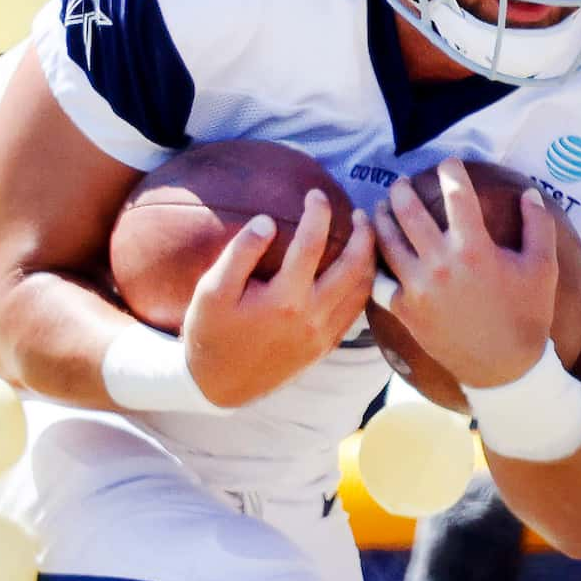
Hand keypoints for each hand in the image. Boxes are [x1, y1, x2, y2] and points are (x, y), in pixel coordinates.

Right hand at [180, 193, 378, 407]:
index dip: (318, 214)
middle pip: (353, 267)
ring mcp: (322, 335)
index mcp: (283, 300)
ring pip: (362, 291)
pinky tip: (358, 272)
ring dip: (369, 259)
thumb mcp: (211, 291)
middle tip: (359, 213)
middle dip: (363, 234)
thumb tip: (268, 221)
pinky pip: (355, 312)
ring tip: (366, 237)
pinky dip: (363, 287)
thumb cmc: (211, 333)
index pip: (312, 245)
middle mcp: (311, 317)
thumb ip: (240, 253)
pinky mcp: (325, 347)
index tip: (316, 195)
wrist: (219, 385)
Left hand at [373, 159, 558, 391]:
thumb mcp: (543, 267)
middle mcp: (440, 263)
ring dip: (382, 219)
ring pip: (387, 242)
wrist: (504, 367)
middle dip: (402, 190)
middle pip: (409, 213)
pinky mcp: (404, 309)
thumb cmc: (527, 315)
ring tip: (381, 207)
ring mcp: (417, 287)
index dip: (450, 172)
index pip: (457, 195)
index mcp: (474, 248)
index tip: (447, 163)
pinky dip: (374, 262)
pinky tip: (373, 250)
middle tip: (401, 182)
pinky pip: (379, 280)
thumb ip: (537, 224)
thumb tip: (527, 192)